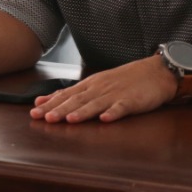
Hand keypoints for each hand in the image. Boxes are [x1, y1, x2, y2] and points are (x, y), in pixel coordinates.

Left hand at [29, 56, 176, 122]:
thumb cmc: (126, 79)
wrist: (156, 72)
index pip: (68, 94)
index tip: (35, 112)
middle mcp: (101, 88)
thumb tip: (45, 100)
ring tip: (70, 119)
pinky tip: (105, 119)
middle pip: (78, 100)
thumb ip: (73, 93)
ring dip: (83, 112)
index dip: (51, 103)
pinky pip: (122, 107)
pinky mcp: (133, 101)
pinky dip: (113, 112)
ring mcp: (116, 94)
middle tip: (45, 118)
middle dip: (61, 109)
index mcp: (92, 85)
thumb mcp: (97, 83)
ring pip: (97, 104)